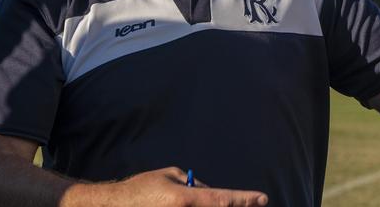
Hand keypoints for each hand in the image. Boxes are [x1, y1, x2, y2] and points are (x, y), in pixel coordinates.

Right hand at [113, 167, 267, 206]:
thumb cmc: (143, 188)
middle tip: (248, 203)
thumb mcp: (170, 176)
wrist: (117, 206)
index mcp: (185, 200)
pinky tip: (189, 202)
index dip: (245, 200)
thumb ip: (195, 185)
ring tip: (196, 198)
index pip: (223, 200)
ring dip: (211, 205)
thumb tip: (213, 194)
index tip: (262, 199)